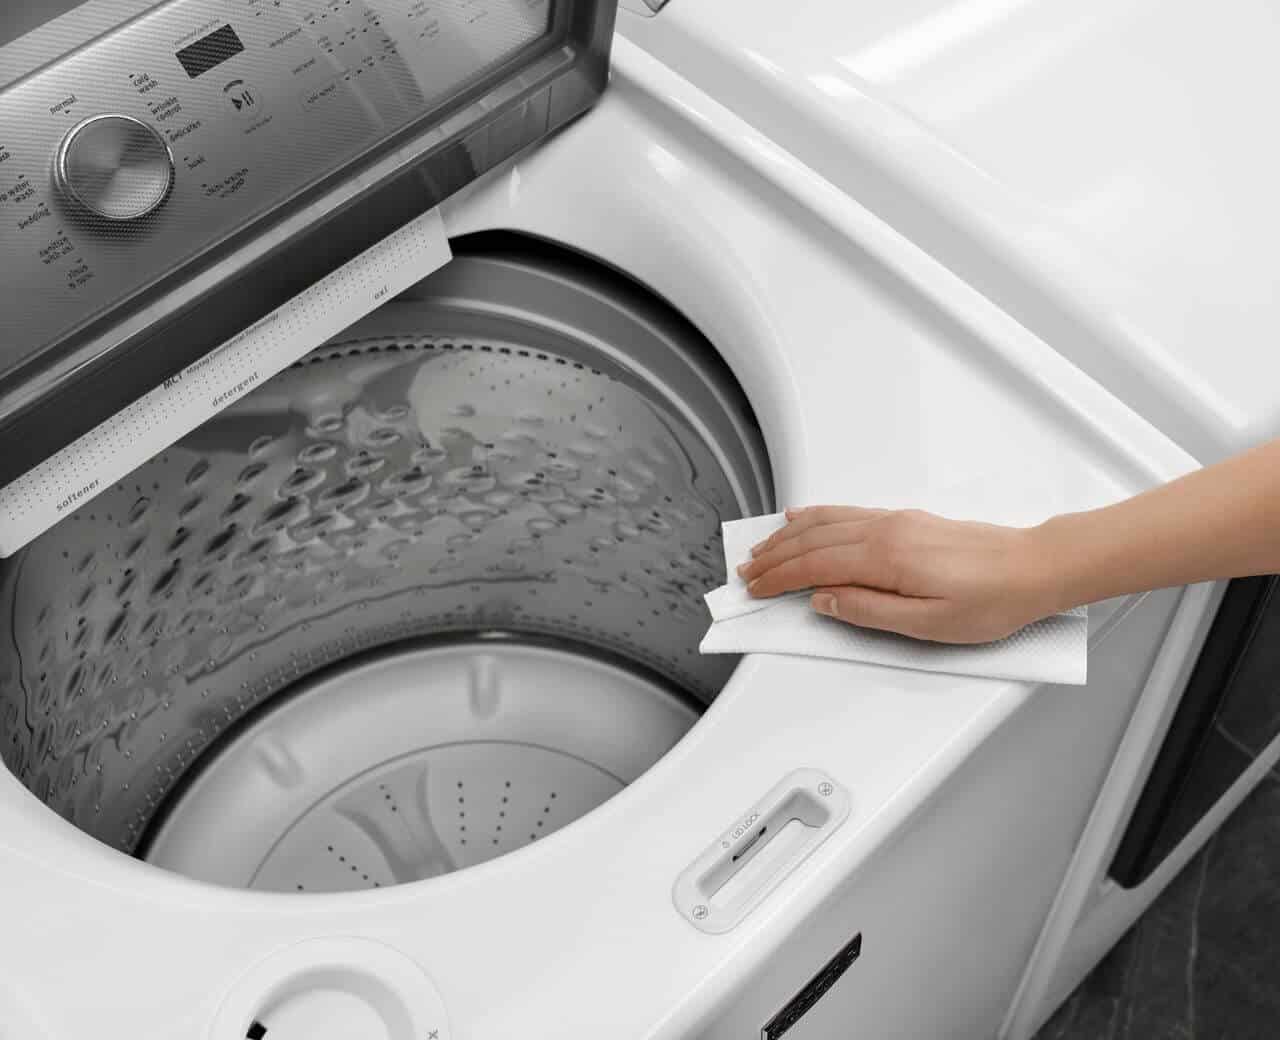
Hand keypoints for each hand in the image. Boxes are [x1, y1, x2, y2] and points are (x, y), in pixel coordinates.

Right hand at [737, 506, 1061, 643]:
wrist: (1034, 568)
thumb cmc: (993, 599)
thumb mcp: (928, 625)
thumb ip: (869, 611)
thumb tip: (824, 602)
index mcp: (886, 558)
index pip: (815, 567)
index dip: (780, 578)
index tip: (756, 588)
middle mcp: (886, 531)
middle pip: (814, 541)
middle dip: (775, 556)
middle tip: (747, 571)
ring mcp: (895, 521)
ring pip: (827, 523)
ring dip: (790, 536)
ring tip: (764, 547)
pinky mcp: (906, 520)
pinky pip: (848, 513)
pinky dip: (818, 516)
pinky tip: (806, 518)